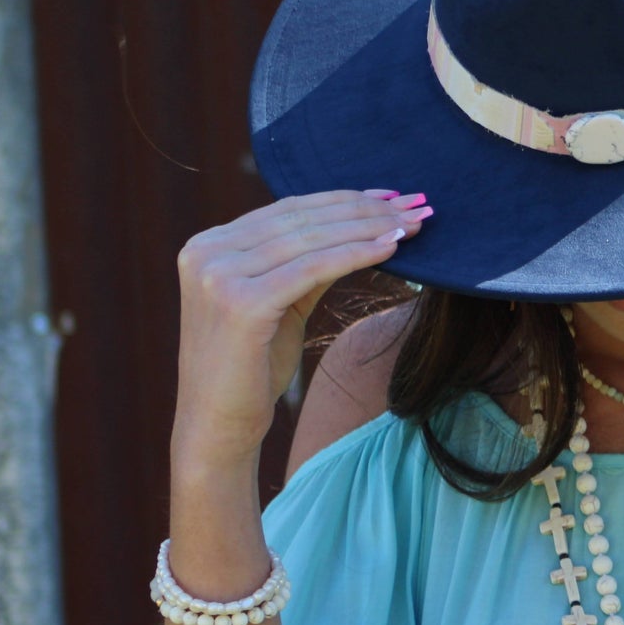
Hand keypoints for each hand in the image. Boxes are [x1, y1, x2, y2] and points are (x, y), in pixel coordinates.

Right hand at [172, 190, 431, 469]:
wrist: (218, 427)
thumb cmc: (252, 369)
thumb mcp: (280, 303)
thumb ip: (306, 263)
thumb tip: (362, 226)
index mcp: (209, 245)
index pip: (290, 209)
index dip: (346, 199)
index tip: (393, 196)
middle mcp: (206, 251)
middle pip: (304, 219)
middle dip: (367, 209)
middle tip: (417, 205)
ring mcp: (218, 274)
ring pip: (313, 238)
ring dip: (371, 227)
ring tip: (413, 226)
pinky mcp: (240, 302)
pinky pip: (314, 269)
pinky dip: (356, 254)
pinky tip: (391, 248)